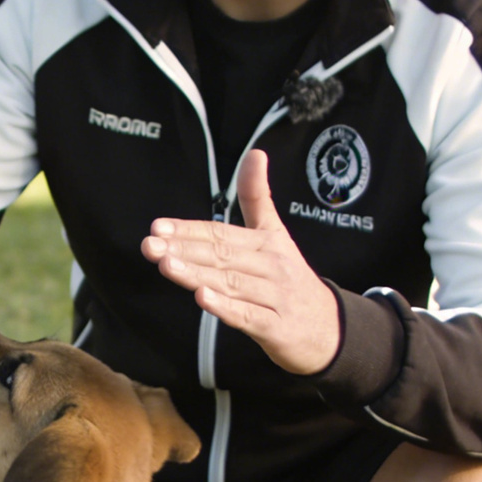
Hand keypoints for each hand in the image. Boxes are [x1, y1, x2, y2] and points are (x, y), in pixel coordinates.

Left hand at [140, 151, 340, 375]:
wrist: (330, 328)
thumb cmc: (291, 279)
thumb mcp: (276, 235)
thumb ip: (257, 198)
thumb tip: (255, 153)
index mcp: (266, 242)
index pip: (221, 232)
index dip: (189, 229)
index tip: (158, 227)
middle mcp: (271, 266)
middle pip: (223, 255)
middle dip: (184, 249)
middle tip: (151, 245)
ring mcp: (275, 297)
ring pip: (231, 283)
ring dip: (197, 274)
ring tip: (167, 264)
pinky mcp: (277, 327)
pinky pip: (248, 316)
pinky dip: (225, 307)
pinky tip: (202, 298)